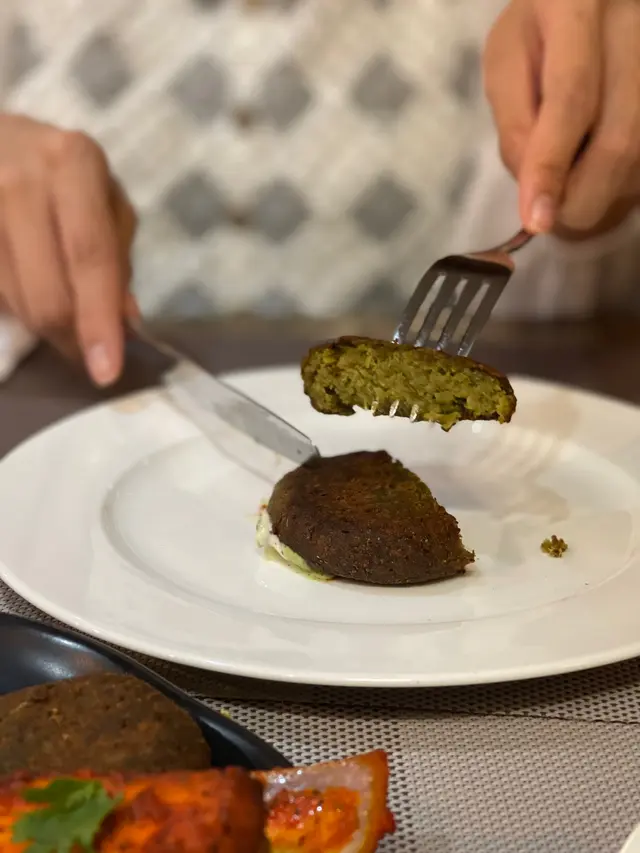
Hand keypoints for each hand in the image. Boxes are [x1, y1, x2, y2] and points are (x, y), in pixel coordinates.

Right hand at [0, 114, 136, 385]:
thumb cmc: (57, 172)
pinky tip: (24, 292)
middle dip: (71, 338)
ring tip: (56, 314)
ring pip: (12, 301)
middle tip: (85, 354)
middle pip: (47, 292)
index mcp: (72, 162)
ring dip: (40, 326)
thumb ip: (117, 258)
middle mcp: (17, 176)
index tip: (106, 371)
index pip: (90, 257)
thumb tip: (125, 321)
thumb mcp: (103, 200)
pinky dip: (12, 307)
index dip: (98, 321)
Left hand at [484, 0, 639, 236]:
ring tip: (569, 178)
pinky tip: (599, 170)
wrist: (600, 2)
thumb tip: (537, 191)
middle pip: (621, 140)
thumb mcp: (508, 61)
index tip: (536, 220)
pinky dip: (623, 183)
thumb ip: (516, 122)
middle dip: (578, 197)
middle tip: (547, 214)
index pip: (572, 98)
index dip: (552, 165)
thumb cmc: (541, 28)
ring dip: (601, 193)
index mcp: (580, 4)